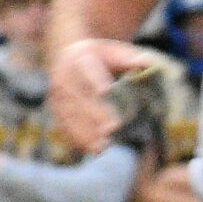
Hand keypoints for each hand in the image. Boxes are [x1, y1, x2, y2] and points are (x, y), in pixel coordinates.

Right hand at [51, 36, 153, 152]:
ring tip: (102, 147)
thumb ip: (131, 57)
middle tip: (111, 129)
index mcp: (80, 57)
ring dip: (84, 131)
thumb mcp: (115, 51)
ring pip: (70, 114)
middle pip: (79, 96)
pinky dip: (76, 138)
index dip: (95, 80)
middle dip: (94, 114)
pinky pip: (64, 124)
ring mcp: (57, 93)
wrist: (69, 55)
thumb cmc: (101, 56)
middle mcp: (64, 75)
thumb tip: (147, 63)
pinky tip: (90, 150)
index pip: (88, 69)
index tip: (106, 92)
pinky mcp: (55, 107)